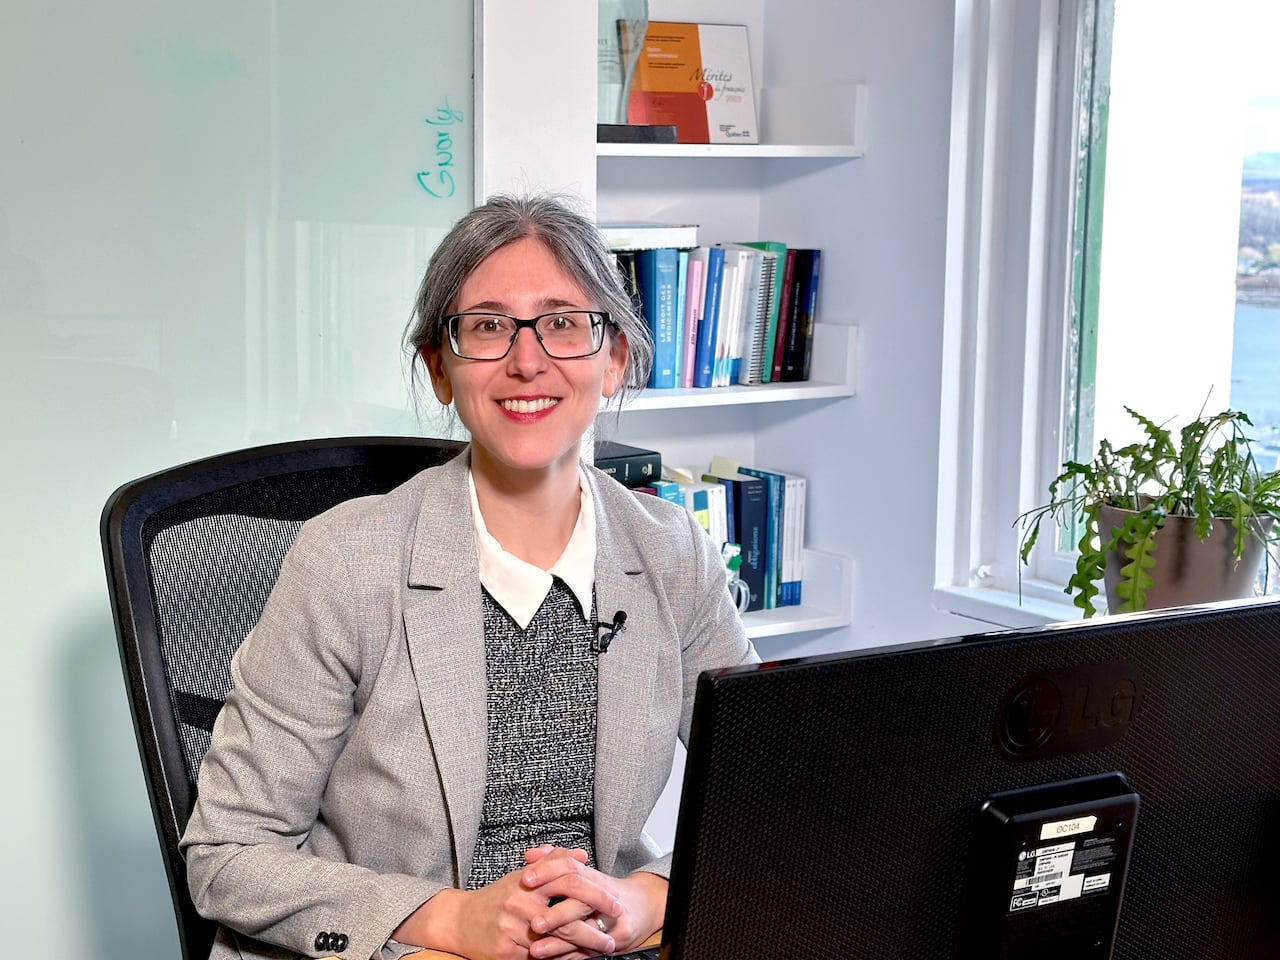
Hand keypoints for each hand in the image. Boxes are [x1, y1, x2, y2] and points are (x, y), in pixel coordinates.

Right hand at [392, 848, 596, 959]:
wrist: (461, 921)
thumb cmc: (498, 897)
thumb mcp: (524, 875)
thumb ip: (553, 862)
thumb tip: (582, 855)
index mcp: (528, 881)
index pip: (570, 881)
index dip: (596, 894)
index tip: (615, 904)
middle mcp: (520, 903)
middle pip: (566, 917)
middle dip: (593, 930)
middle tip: (612, 937)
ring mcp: (512, 928)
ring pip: (554, 942)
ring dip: (580, 949)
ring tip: (599, 952)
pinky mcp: (506, 951)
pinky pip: (539, 958)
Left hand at [522, 852, 666, 959]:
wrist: (645, 905)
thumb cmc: (608, 891)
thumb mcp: (585, 874)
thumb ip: (556, 863)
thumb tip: (530, 856)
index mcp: (593, 877)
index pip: (570, 867)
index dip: (547, 871)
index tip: (526, 879)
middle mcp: (604, 896)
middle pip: (580, 901)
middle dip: (555, 914)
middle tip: (533, 923)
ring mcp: (612, 920)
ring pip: (583, 931)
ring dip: (557, 942)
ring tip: (535, 949)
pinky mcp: (616, 939)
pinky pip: (588, 950)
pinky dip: (567, 956)